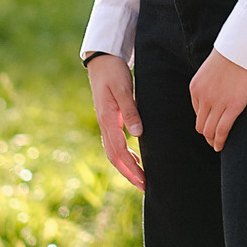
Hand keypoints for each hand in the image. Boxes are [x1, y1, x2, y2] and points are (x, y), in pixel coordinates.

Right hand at [88, 55, 143, 190]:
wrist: (101, 59)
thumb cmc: (113, 72)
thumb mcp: (123, 89)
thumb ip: (130, 111)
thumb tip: (138, 134)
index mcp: (107, 119)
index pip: (119, 152)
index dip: (131, 169)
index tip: (143, 181)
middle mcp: (104, 124)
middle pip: (114, 157)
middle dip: (129, 174)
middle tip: (144, 187)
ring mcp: (105, 123)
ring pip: (113, 152)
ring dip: (126, 167)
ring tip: (141, 178)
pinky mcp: (109, 119)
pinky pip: (115, 143)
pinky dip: (125, 155)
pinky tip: (135, 158)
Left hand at [190, 48, 246, 151]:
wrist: (242, 48)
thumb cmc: (231, 55)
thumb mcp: (211, 70)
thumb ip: (209, 84)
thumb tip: (215, 95)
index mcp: (196, 88)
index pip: (197, 111)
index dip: (204, 120)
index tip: (210, 125)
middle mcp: (203, 97)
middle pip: (200, 124)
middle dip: (206, 134)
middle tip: (212, 140)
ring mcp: (217, 103)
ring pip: (209, 130)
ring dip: (212, 140)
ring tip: (217, 145)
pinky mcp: (233, 107)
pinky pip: (223, 130)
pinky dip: (220, 141)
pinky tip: (221, 146)